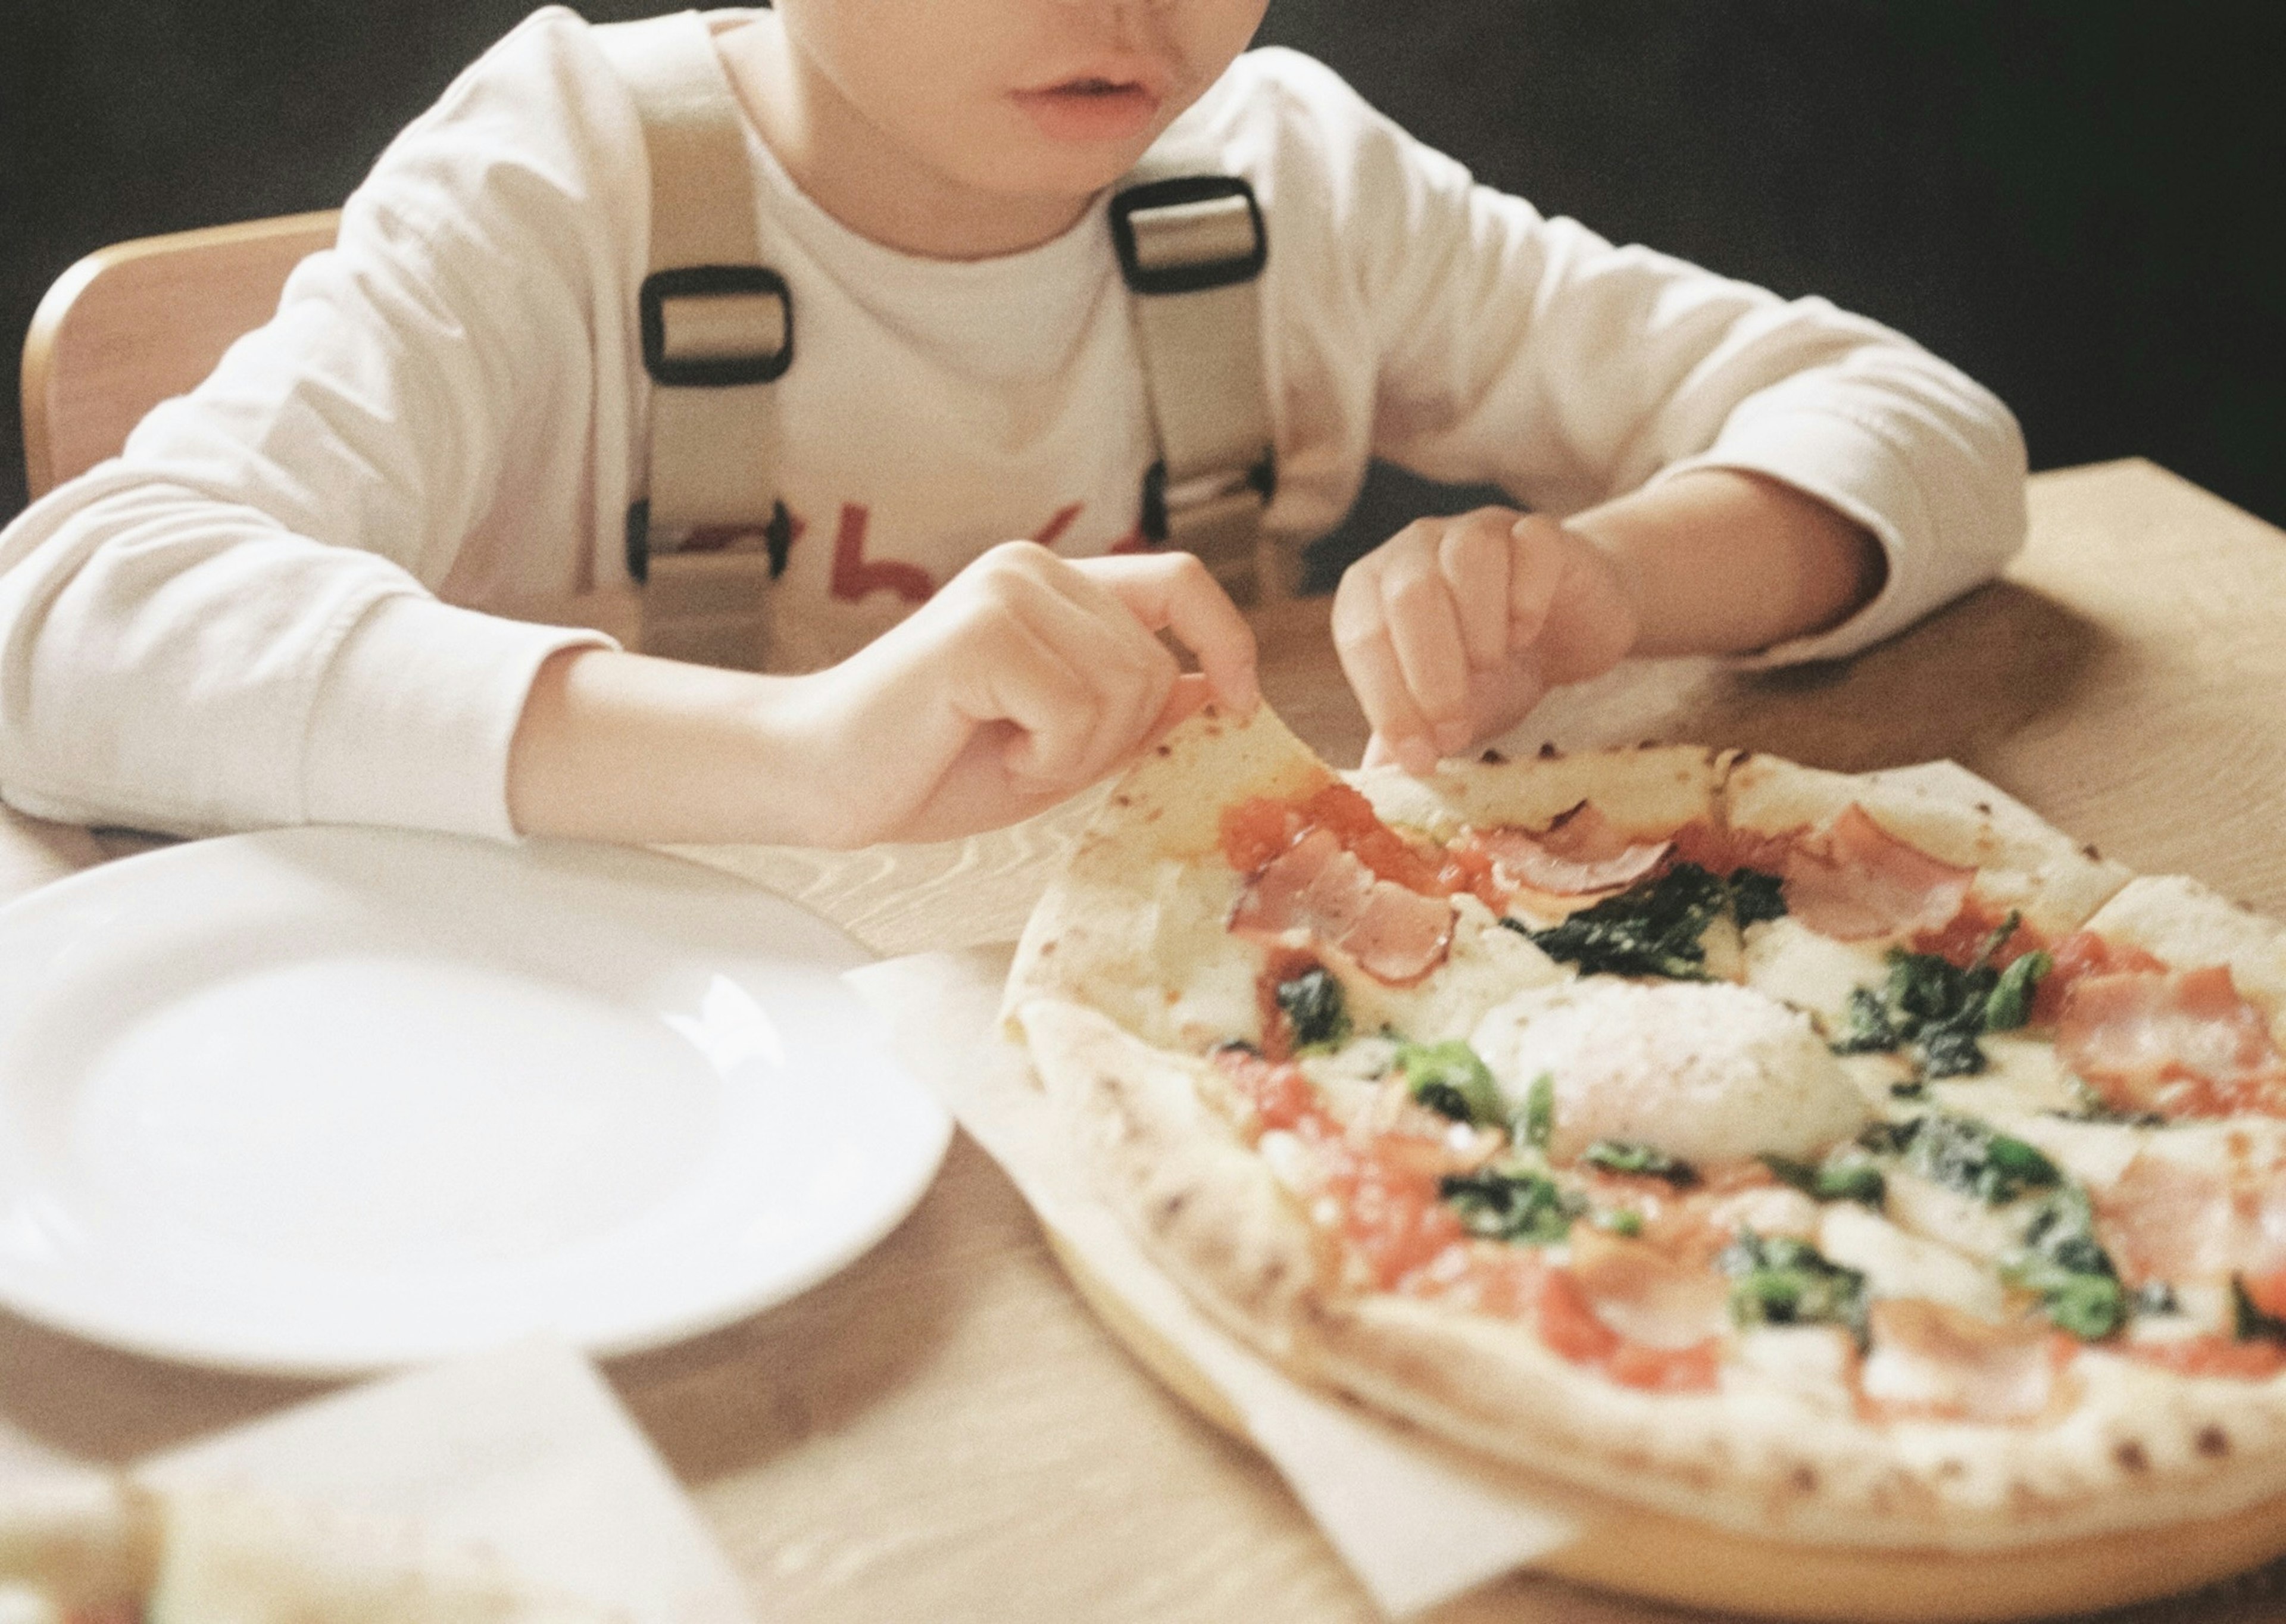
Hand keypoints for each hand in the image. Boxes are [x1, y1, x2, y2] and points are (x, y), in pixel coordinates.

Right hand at [795, 543, 1258, 843]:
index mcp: (1053, 585)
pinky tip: (982, 751)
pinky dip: (1042, 758)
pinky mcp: (982, 631)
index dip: (1227, 640)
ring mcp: (1007, 592)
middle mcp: (1033, 571)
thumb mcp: (1058, 743)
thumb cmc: (929, 765)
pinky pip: (1074, 711)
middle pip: (1155, 663)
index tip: (1239, 704)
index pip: (1182, 582)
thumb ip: (1130, 712)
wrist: (819, 777)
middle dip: (1112, 738)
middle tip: (1029, 756)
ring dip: (1072, 753)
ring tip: (1000, 750)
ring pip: (1124, 690)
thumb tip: (1214, 689)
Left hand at [1332, 508, 1637, 772]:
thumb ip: (1407, 734)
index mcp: (1374, 589)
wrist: (1569, 626)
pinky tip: (1527, 633)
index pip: (1361, 636)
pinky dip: (1527, 595)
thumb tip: (1375, 779)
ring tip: (1491, 667)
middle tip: (1456, 729)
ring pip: (1466, 558)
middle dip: (1430, 673)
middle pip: (1410, 593)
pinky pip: (1530, 547)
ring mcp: (1480, 531)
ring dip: (1477, 627)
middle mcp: (1417, 548)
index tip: (1419, 756)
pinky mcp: (1540, 533)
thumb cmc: (1494, 668)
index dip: (1386, 701)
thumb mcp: (1446, 708)